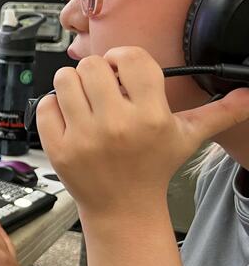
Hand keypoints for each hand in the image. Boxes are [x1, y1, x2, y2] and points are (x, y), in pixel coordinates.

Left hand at [37, 47, 248, 219]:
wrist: (123, 208)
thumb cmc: (153, 167)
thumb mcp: (187, 137)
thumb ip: (219, 112)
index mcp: (150, 116)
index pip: (131, 58)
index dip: (123, 57)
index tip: (122, 69)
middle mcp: (117, 125)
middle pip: (93, 65)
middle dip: (96, 72)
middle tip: (102, 88)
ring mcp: (84, 137)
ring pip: (64, 79)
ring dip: (72, 85)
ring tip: (85, 100)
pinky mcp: (58, 148)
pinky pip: (45, 106)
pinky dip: (53, 107)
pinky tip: (70, 118)